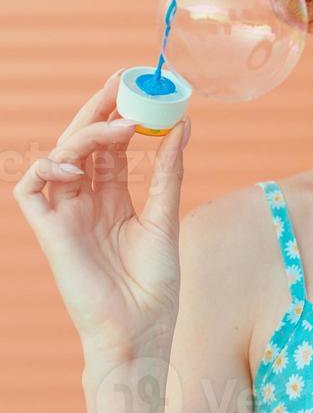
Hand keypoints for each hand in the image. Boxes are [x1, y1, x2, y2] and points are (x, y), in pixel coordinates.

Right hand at [12, 69, 190, 368]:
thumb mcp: (165, 218)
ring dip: (85, 134)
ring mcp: (66, 216)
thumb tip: (184, 125)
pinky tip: (78, 167)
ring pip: (59, 157)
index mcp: (115, 200)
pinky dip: (48, 169)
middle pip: (84, 144)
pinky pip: (30, 189)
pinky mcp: (49, 233)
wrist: (141, 331)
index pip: (111, 146)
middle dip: (99, 109)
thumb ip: (168, 172)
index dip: (121, 115)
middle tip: (121, 81)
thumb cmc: (155, 285)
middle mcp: (87, 202)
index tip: (140, 87)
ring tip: (120, 127)